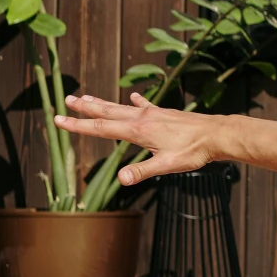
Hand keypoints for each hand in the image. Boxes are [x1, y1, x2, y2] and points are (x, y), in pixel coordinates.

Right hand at [55, 94, 219, 184]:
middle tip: (66, 100)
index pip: (101, 128)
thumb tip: (121, 179)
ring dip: (103, 103)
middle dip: (85, 108)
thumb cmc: (194, 151)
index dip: (78, 125)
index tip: (58, 120)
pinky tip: (132, 97)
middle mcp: (143, 118)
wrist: (217, 134)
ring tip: (87, 97)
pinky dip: (135, 101)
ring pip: (122, 107)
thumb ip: (143, 172)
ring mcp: (154, 114)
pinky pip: (145, 105)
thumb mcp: (167, 165)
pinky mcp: (165, 114)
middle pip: (107, 112)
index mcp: (138, 130)